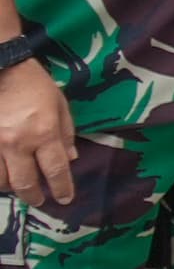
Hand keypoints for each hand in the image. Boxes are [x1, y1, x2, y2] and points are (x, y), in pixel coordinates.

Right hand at [0, 60, 73, 207]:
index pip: (55, 170)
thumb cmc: (34, 84)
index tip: (65, 199)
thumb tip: (71, 159)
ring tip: (19, 187)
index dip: (61, 188)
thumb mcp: (59, 104)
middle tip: (39, 200)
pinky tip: (2, 176)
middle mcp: (18, 143)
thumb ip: (66, 133)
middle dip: (34, 196)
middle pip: (25, 182)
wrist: (1, 68)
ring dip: (12, 188)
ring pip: (1, 181)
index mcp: (43, 132)